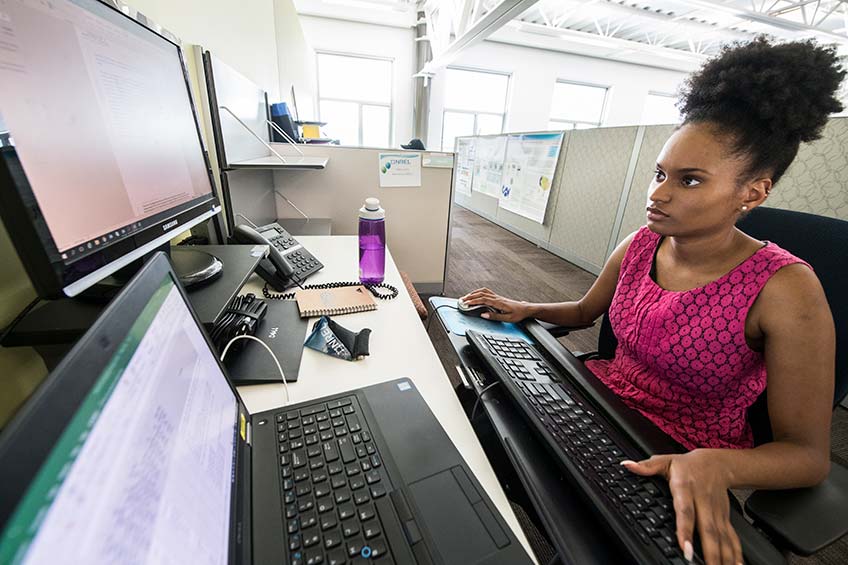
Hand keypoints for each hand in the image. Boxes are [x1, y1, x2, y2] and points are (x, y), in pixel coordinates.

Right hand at [459, 288, 531, 322]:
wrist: (525, 309)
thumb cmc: (518, 314)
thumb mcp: (507, 318)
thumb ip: (494, 316)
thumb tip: (483, 314)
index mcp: (499, 303)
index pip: (483, 300)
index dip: (474, 301)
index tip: (467, 303)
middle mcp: (497, 298)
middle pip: (481, 294)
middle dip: (470, 297)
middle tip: (462, 301)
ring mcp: (497, 296)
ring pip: (483, 292)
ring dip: (474, 293)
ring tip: (466, 297)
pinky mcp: (497, 297)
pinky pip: (486, 292)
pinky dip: (479, 292)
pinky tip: (476, 295)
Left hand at [622, 450, 741, 564]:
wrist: (717, 463)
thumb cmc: (687, 464)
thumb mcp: (665, 461)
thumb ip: (646, 466)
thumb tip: (627, 465)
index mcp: (686, 488)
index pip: (685, 511)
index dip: (685, 529)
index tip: (685, 547)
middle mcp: (703, 502)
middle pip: (707, 530)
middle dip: (708, 552)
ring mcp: (716, 512)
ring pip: (721, 537)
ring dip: (723, 556)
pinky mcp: (725, 518)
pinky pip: (731, 538)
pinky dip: (735, 553)